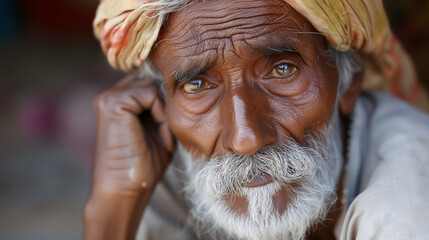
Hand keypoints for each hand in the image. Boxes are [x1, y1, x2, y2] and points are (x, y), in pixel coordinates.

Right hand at [84, 74, 174, 239]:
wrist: (125, 191)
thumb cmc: (142, 166)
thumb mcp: (159, 130)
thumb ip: (161, 108)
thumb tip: (173, 88)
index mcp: (117, 102)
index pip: (148, 82)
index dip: (163, 100)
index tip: (166, 123)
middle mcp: (109, 95)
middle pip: (150, 80)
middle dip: (162, 102)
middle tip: (162, 130)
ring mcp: (108, 97)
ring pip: (151, 85)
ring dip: (162, 109)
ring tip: (157, 133)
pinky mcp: (112, 103)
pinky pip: (150, 92)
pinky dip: (160, 112)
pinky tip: (155, 131)